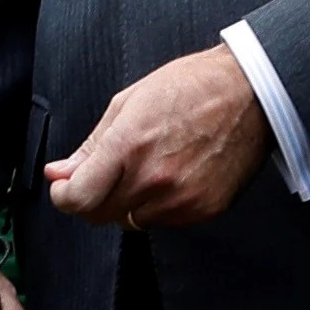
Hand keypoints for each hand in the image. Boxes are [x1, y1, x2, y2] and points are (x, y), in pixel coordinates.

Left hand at [45, 46, 271, 228]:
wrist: (251, 93)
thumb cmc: (191, 87)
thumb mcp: (129, 103)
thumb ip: (91, 146)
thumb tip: (58, 173)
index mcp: (129, 145)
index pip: (79, 198)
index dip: (64, 197)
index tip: (64, 190)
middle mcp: (154, 177)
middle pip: (101, 215)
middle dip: (92, 199)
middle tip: (103, 178)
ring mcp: (181, 198)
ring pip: (132, 221)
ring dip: (129, 203)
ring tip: (149, 168)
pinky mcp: (204, 209)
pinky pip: (165, 222)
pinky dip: (159, 207)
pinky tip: (173, 177)